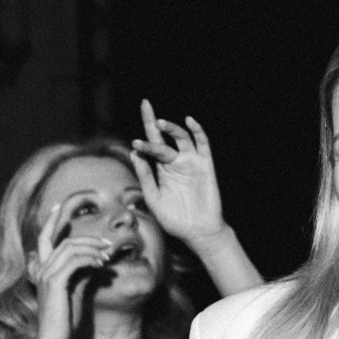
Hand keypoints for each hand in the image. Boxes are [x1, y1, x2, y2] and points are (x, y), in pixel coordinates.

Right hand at [28, 198, 111, 338]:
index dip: (52, 221)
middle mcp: (40, 269)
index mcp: (42, 269)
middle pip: (57, 238)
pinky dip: (90, 259)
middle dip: (80, 233)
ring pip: (69, 247)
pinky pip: (74, 261)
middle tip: (104, 240)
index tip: (61, 207)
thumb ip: (82, 274)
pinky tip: (102, 264)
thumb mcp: (76, 291)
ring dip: (92, 248)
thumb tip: (98, 262)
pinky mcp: (54, 283)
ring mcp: (45, 275)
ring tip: (108, 255)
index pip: (45, 239)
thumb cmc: (66, 319)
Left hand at [132, 99, 229, 245]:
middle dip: (153, 122)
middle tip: (145, 106)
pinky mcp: (205, 165)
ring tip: (160, 123)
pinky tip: (189, 121)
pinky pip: (202, 144)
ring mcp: (191, 162)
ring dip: (171, 128)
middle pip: (163, 137)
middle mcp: (175, 162)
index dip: (144, 133)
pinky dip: (197, 131)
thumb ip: (144, 176)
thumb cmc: (175, 219)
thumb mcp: (153, 198)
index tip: (133, 136)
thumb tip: (134, 153)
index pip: (150, 145)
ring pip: (181, 138)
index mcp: (161, 169)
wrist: (198, 232)